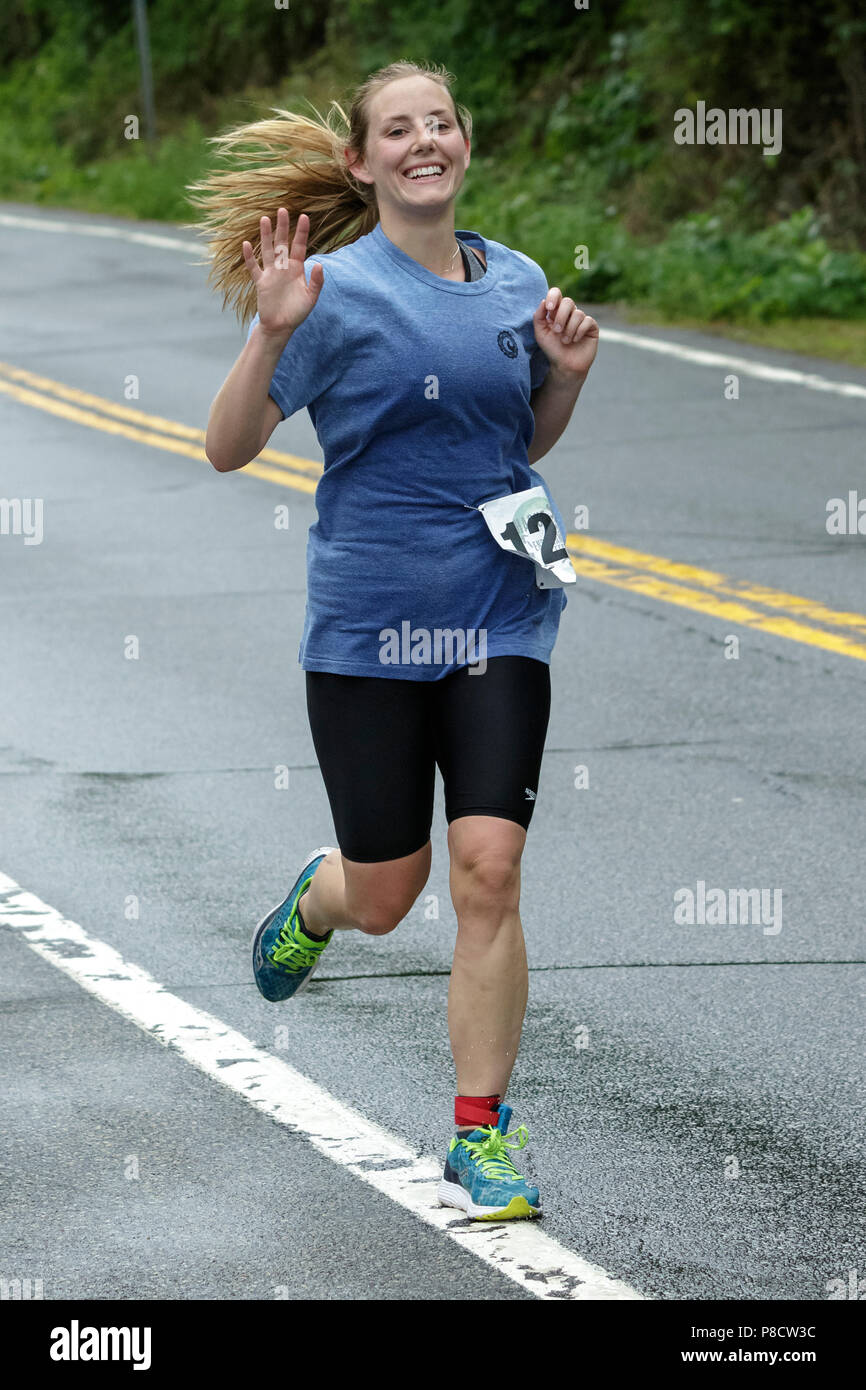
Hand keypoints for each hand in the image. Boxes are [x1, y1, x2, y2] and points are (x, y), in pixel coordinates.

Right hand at [242, 209, 323, 339]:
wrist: (281, 327)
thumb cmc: (297, 312)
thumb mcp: (311, 298)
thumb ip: (316, 282)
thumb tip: (320, 264)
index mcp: (297, 269)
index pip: (299, 246)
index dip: (302, 232)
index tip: (304, 216)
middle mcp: (283, 268)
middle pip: (282, 243)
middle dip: (283, 227)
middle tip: (282, 209)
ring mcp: (271, 274)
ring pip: (267, 250)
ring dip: (266, 236)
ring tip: (265, 219)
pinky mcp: (261, 282)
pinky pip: (254, 268)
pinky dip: (249, 257)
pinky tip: (246, 244)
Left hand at [533, 289, 597, 377]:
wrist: (565, 366)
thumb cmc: (552, 350)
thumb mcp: (540, 334)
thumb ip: (538, 317)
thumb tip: (543, 301)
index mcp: (556, 312)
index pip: (556, 294)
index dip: (553, 296)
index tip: (549, 308)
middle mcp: (569, 313)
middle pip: (568, 301)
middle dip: (561, 316)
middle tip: (557, 331)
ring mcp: (581, 319)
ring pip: (577, 313)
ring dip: (569, 329)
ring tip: (565, 341)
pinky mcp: (591, 327)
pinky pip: (587, 321)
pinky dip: (579, 331)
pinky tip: (575, 340)